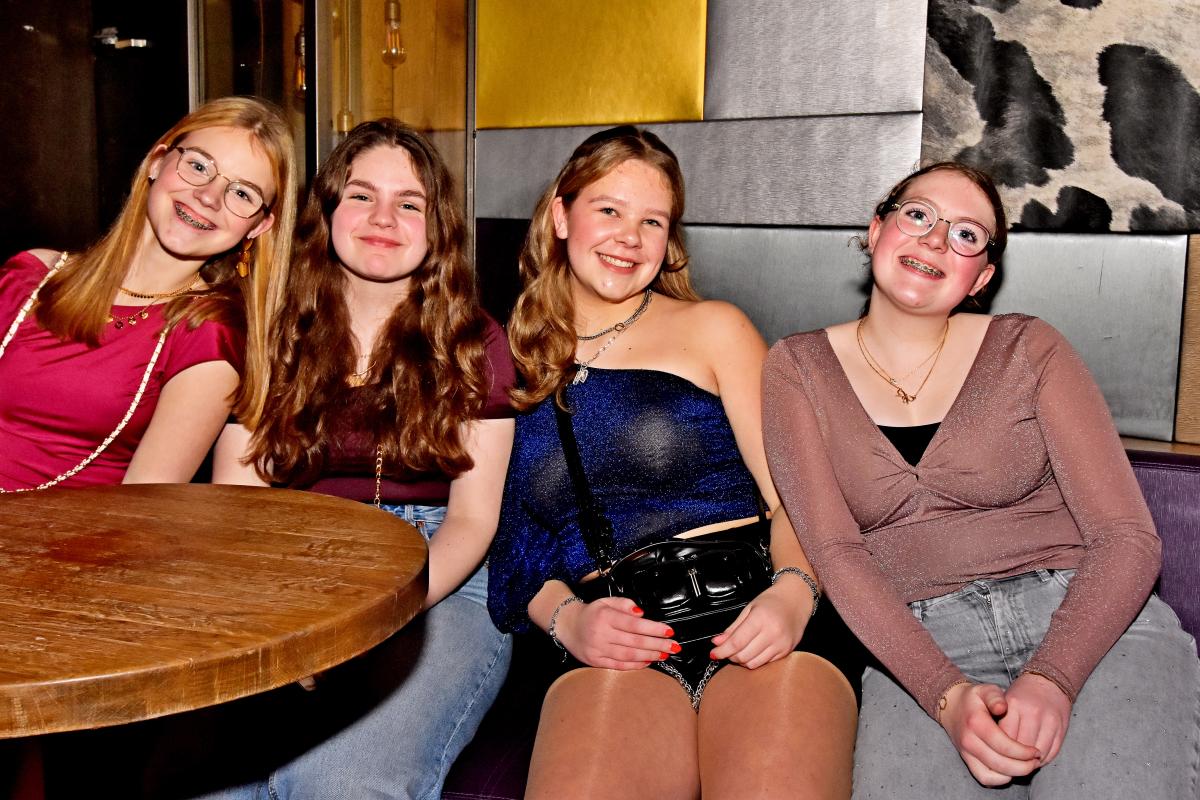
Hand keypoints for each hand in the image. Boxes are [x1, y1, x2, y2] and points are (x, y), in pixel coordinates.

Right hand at [555, 596, 676, 669]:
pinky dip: (635, 664)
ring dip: (649, 655)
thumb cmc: (591, 613)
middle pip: (634, 641)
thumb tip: (642, 613)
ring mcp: (598, 649)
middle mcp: (601, 634)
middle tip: (674, 646)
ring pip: (628, 655)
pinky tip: (648, 661)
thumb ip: (624, 604)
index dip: (653, 629)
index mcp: (604, 616)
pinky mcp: (595, 661)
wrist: (568, 625)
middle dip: (657, 644)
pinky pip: (618, 665)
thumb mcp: (606, 601)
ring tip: (664, 654)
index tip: (669, 631)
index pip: (634, 624)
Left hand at [708, 579, 811, 667]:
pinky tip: (753, 650)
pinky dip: (754, 660)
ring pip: (753, 663)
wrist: (796, 600)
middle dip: (730, 656)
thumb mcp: (749, 609)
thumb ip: (733, 628)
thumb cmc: (772, 601)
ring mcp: (781, 644)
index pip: (736, 642)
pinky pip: (765, 663)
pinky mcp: (786, 651)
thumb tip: (717, 642)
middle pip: (743, 655)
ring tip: (739, 650)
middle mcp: (773, 633)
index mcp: (760, 618)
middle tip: (726, 650)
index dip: (722, 651)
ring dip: (741, 660)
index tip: (714, 653)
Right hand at [939, 682, 1040, 785]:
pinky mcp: (966, 760)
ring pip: (992, 775)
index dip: (1023, 752)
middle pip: (1000, 764)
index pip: (1004, 746)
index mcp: (976, 723)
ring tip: (1026, 767)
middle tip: (1036, 761)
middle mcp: (969, 740)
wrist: (951, 706)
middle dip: (1023, 766)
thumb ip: (995, 697)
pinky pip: (984, 778)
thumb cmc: (973, 698)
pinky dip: (999, 779)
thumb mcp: (985, 690)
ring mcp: (966, 752)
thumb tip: (1002, 707)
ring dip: (1013, 774)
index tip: (1036, 751)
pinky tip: (1011, 771)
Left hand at [999, 673, 1071, 766]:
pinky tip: (1037, 759)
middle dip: (1015, 759)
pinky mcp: (1062, 728)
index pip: (1005, 737)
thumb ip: (1001, 724)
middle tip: (1010, 763)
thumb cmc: (1021, 696)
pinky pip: (1053, 751)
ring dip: (1031, 762)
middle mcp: (1032, 713)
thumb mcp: (1005, 703)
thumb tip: (996, 750)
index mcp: (1014, 705)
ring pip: (1039, 753)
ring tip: (1024, 764)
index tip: (998, 756)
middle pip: (1022, 747)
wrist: (1048, 682)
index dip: (1001, 751)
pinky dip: (1044, 759)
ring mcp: (1049, 721)